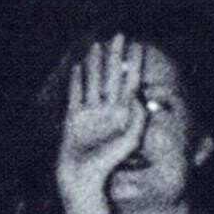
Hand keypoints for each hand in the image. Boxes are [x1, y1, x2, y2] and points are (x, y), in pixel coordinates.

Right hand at [56, 36, 151, 198]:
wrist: (83, 178)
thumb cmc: (109, 162)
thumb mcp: (130, 140)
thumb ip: (138, 118)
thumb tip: (138, 95)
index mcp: (123, 114)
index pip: (130, 83)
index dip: (134, 65)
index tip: (139, 47)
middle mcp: (107, 110)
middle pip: (112, 76)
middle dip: (116, 56)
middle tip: (120, 35)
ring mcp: (90, 112)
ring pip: (94, 80)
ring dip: (96, 63)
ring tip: (98, 45)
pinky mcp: (74, 117)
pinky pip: (76, 94)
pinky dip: (77, 80)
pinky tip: (79, 67)